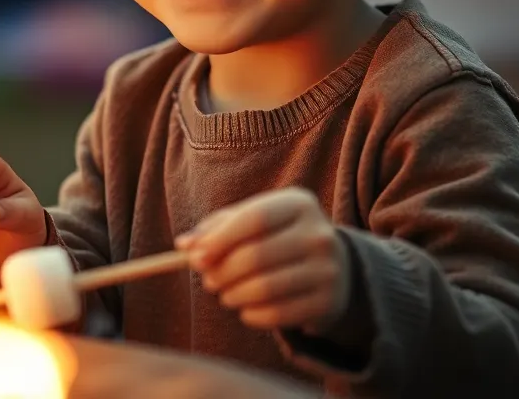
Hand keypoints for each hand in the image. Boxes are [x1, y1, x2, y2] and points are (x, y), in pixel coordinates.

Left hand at [175, 187, 350, 334]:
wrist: (334, 267)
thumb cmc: (278, 238)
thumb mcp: (253, 222)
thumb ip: (217, 228)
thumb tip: (184, 245)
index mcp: (298, 204)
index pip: (255, 218)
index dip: (221, 239)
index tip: (195, 257)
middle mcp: (319, 234)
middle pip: (256, 256)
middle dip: (222, 272)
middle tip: (208, 280)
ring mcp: (327, 270)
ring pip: (265, 289)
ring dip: (233, 295)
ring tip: (226, 294)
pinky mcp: (328, 302)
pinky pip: (277, 314)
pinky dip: (251, 315)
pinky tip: (246, 308)